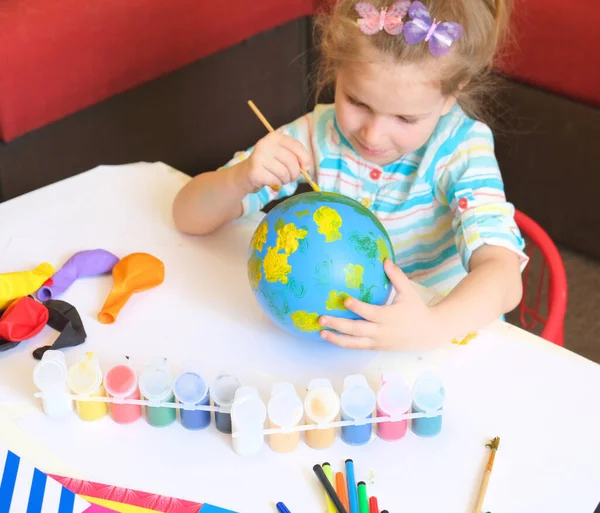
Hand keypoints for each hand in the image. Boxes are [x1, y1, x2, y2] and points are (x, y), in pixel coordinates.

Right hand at [239, 132, 311, 192]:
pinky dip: (278, 184)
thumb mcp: (282, 155)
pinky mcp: (255, 170)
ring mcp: (258, 157)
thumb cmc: (270, 165)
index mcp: (275, 137)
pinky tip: (272, 181)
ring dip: (286, 180)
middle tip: (291, 177)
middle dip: (295, 173)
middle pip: (291, 161)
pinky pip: (276, 180)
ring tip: (281, 179)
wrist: (247, 174)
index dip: (305, 158)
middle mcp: (265, 144)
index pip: (296, 146)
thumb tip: (307, 166)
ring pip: (284, 173)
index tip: (306, 167)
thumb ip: (296, 157)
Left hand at [318, 259, 443, 350]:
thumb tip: (385, 259)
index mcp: (389, 317)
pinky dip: (344, 343)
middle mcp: (381, 331)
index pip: (370, 312)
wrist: (427, 333)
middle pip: (356, 330)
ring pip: (354, 343)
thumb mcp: (409, 292)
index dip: (357, 307)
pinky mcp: (376, 347)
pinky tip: (331, 337)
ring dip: (336, 338)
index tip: (344, 300)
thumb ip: (396, 276)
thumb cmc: (416, 309)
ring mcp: (377, 341)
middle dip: (338, 325)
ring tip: (321, 332)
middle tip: (321, 318)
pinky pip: (357, 346)